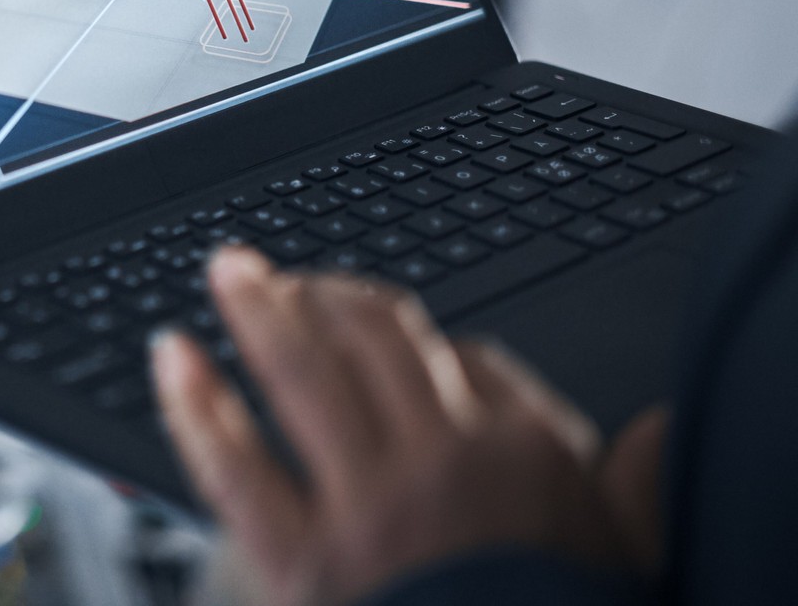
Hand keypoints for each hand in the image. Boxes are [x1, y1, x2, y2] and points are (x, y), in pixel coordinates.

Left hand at [149, 247, 665, 605]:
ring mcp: (368, 506)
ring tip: (226, 271)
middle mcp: (441, 459)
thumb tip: (659, 429)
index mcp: (523, 451)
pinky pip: (236, 466)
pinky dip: (196, 406)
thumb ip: (638, 485)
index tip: (376, 324)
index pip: (461, 360)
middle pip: (373, 344)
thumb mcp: (630, 556)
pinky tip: (172, 358)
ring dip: (257, 312)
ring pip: (303, 378)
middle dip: (324, 298)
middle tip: (281, 275)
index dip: (409, 335)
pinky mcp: (303, 560)